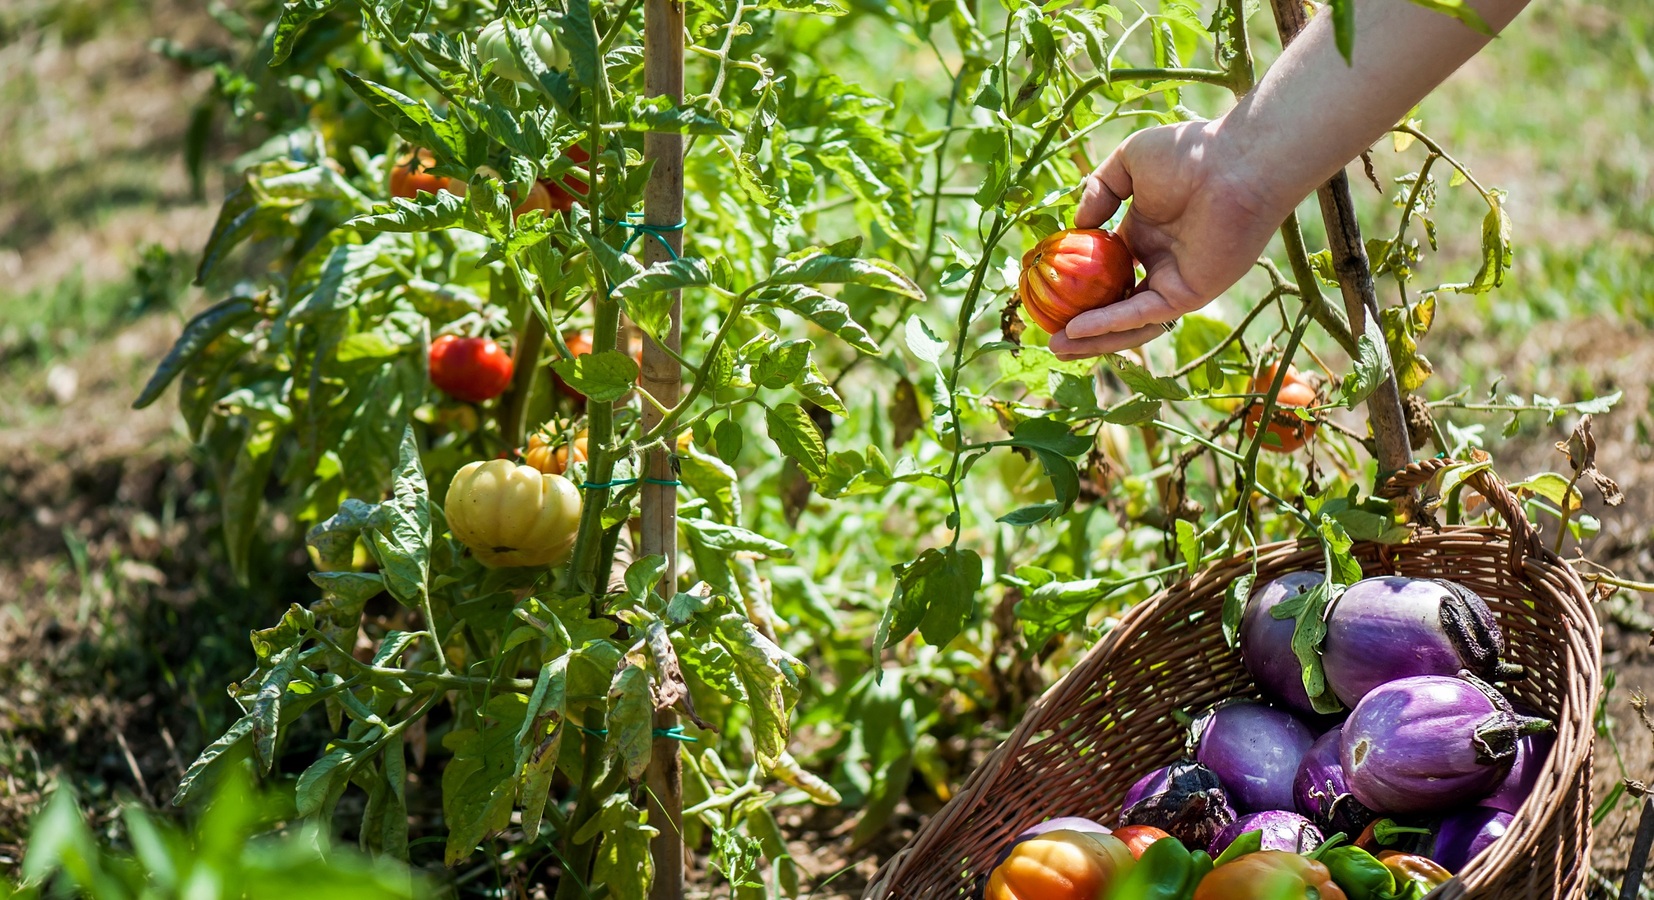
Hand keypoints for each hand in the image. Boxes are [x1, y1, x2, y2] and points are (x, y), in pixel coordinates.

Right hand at [1049, 119, 1286, 359]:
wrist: (1237, 162)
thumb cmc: (1191, 152)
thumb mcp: (1130, 162)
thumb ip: (1099, 190)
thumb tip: (1079, 225)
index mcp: (1146, 235)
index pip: (1106, 270)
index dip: (1079, 285)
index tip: (1046, 291)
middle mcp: (1159, 263)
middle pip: (1114, 305)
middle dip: (1082, 325)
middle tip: (1049, 336)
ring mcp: (1174, 281)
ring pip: (1128, 321)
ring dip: (1093, 338)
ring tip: (1058, 346)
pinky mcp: (1187, 294)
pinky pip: (1142, 315)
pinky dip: (1110, 325)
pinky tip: (1077, 329)